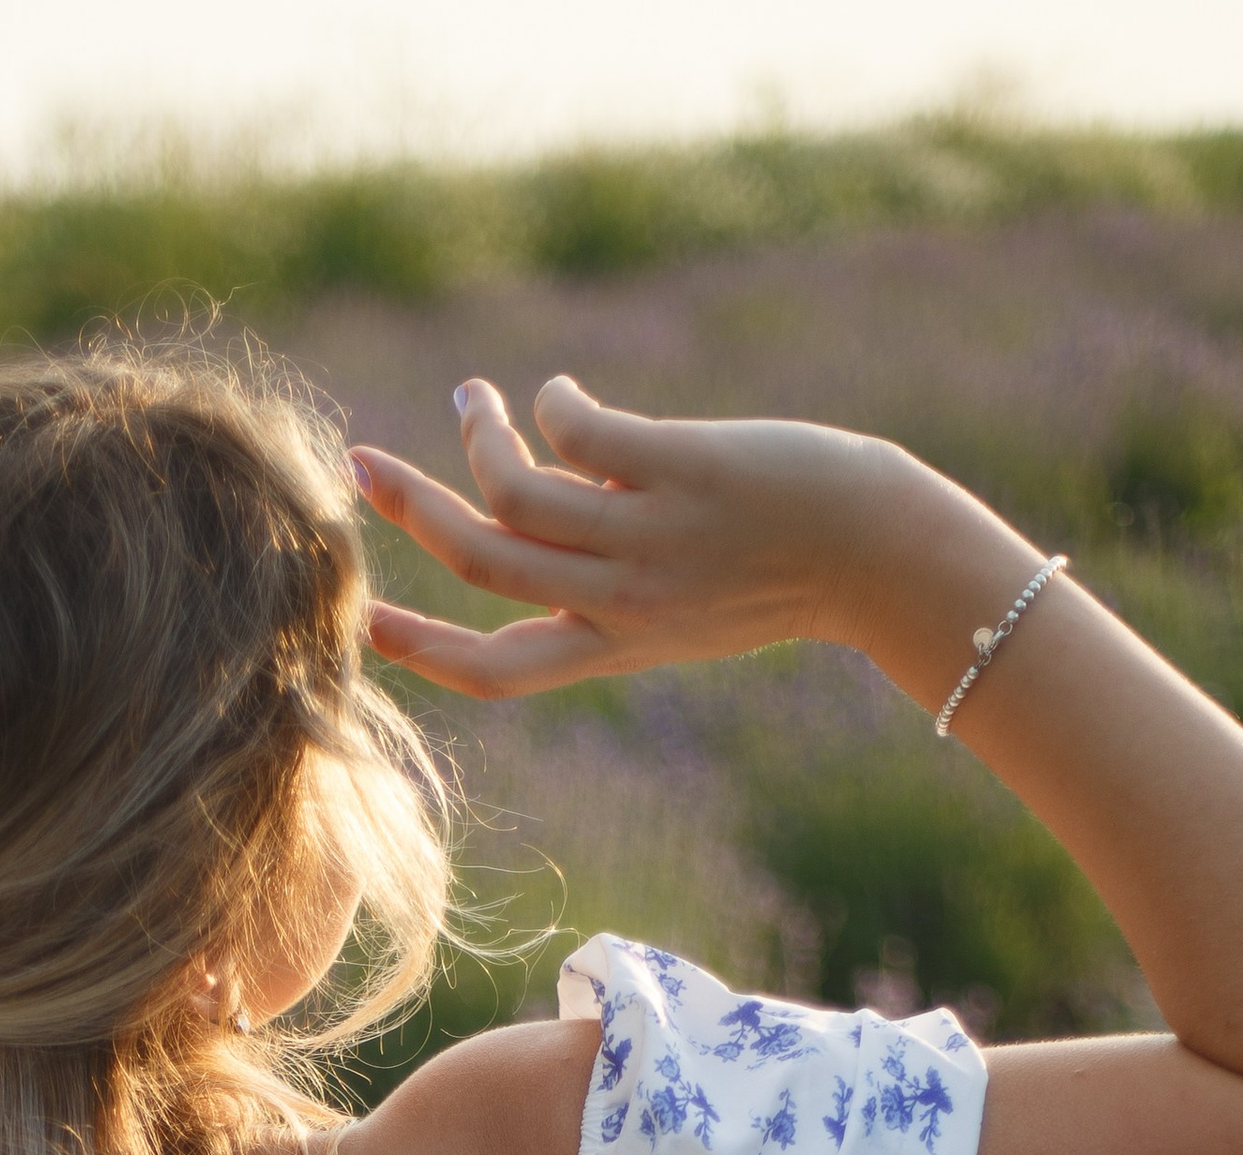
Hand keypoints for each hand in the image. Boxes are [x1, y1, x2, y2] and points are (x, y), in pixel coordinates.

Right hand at [350, 378, 937, 696]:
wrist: (881, 555)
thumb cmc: (791, 574)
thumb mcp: (690, 607)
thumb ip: (613, 582)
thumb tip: (543, 498)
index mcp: (616, 646)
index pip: (498, 671)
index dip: (425, 650)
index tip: (367, 618)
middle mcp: (622, 603)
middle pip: (482, 565)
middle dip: (410, 512)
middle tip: (361, 462)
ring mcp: (649, 539)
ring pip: (516, 495)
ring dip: (479, 438)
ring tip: (475, 398)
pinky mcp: (679, 474)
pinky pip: (579, 434)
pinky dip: (550, 406)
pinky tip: (557, 394)